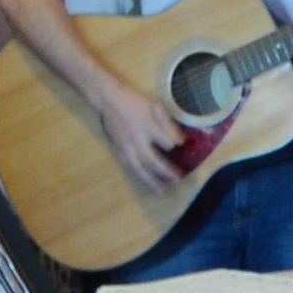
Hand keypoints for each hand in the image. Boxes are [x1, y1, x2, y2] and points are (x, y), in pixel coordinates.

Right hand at [92, 74, 190, 188]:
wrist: (109, 101)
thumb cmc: (135, 102)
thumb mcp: (156, 106)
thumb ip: (168, 124)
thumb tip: (181, 141)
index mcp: (148, 127)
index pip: (166, 143)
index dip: (175, 146)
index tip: (183, 148)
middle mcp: (137, 140)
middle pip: (152, 161)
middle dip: (166, 172)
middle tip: (177, 181)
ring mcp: (126, 147)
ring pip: (139, 169)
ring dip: (150, 181)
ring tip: (161, 191)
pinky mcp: (118, 151)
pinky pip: (129, 167)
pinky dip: (138, 177)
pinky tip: (145, 183)